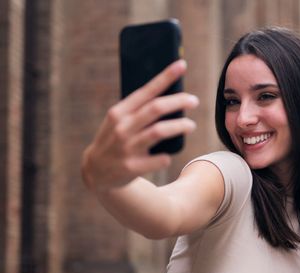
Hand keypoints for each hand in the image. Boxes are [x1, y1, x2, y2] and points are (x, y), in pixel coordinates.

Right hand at [82, 59, 198, 192]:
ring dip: (179, 126)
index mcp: (119, 112)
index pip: (146, 91)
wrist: (96, 172)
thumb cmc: (115, 141)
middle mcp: (122, 127)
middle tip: (194, 100)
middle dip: (178, 101)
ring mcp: (126, 148)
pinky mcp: (132, 167)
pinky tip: (169, 155)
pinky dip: (167, 156)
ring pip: (159, 131)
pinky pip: (159, 159)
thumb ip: (139, 110)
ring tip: (190, 125)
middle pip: (156, 108)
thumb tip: (172, 95)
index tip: (181, 65)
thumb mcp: (119, 122)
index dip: (165, 77)